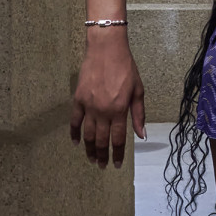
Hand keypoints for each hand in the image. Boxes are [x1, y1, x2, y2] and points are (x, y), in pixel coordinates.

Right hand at [69, 35, 145, 169]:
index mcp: (119, 110)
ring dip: (89, 149)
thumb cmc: (126, 68)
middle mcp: (103, 111)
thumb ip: (138, 114)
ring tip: (91, 159)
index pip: (117, 139)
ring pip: (88, 134)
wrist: (106, 50)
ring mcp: (88, 106)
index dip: (117, 154)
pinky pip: (74, 121)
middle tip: (102, 166)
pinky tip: (76, 143)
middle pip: (101, 140)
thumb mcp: (138, 90)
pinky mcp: (78, 99)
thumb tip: (141, 135)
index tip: (117, 165)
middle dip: (102, 156)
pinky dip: (74, 133)